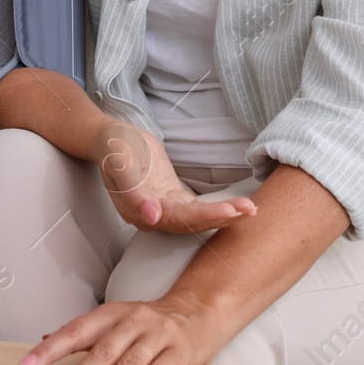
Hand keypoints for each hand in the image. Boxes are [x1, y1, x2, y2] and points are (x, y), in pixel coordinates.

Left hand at [19, 295, 227, 364]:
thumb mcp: (115, 320)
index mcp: (111, 314)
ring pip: (128, 363)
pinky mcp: (179, 352)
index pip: (75, 330)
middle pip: (101, 351)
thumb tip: (46, 337)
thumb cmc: (151, 322)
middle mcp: (133, 321)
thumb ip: (83, 333)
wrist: (198, 312)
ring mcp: (157, 336)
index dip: (50, 348)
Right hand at [92, 122, 255, 233]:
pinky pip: (198, 210)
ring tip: (251, 210)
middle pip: (191, 223)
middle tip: (250, 210)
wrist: (112, 140)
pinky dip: (218, 210)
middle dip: (222, 217)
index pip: (176, 219)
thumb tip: (152, 216)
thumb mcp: (119, 162)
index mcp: (139, 212)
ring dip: (225, 216)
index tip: (229, 212)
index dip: (204, 216)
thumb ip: (133, 191)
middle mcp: (153, 217)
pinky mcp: (174, 200)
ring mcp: (165, 210)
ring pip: (197, 219)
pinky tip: (238, 208)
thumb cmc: (114, 148)